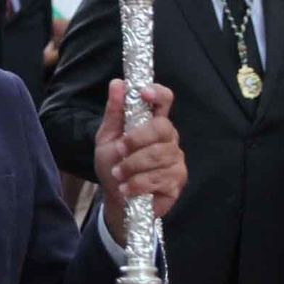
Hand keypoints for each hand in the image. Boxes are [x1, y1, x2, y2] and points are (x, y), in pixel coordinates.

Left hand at [94, 79, 185, 245]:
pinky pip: (159, 178)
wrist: (116, 199)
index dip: (157, 93)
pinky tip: (127, 189)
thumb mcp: (107, 138)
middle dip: (136, 139)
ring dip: (132, 166)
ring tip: (118, 175)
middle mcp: (168, 137)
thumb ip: (114, 112)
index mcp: (152, 122)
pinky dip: (138, 184)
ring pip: (158, 155)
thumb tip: (117, 83)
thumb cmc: (114, 165)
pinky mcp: (176, 181)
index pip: (164, 99)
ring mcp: (175, 159)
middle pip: (162, 127)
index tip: (144, 93)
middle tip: (119, 151)